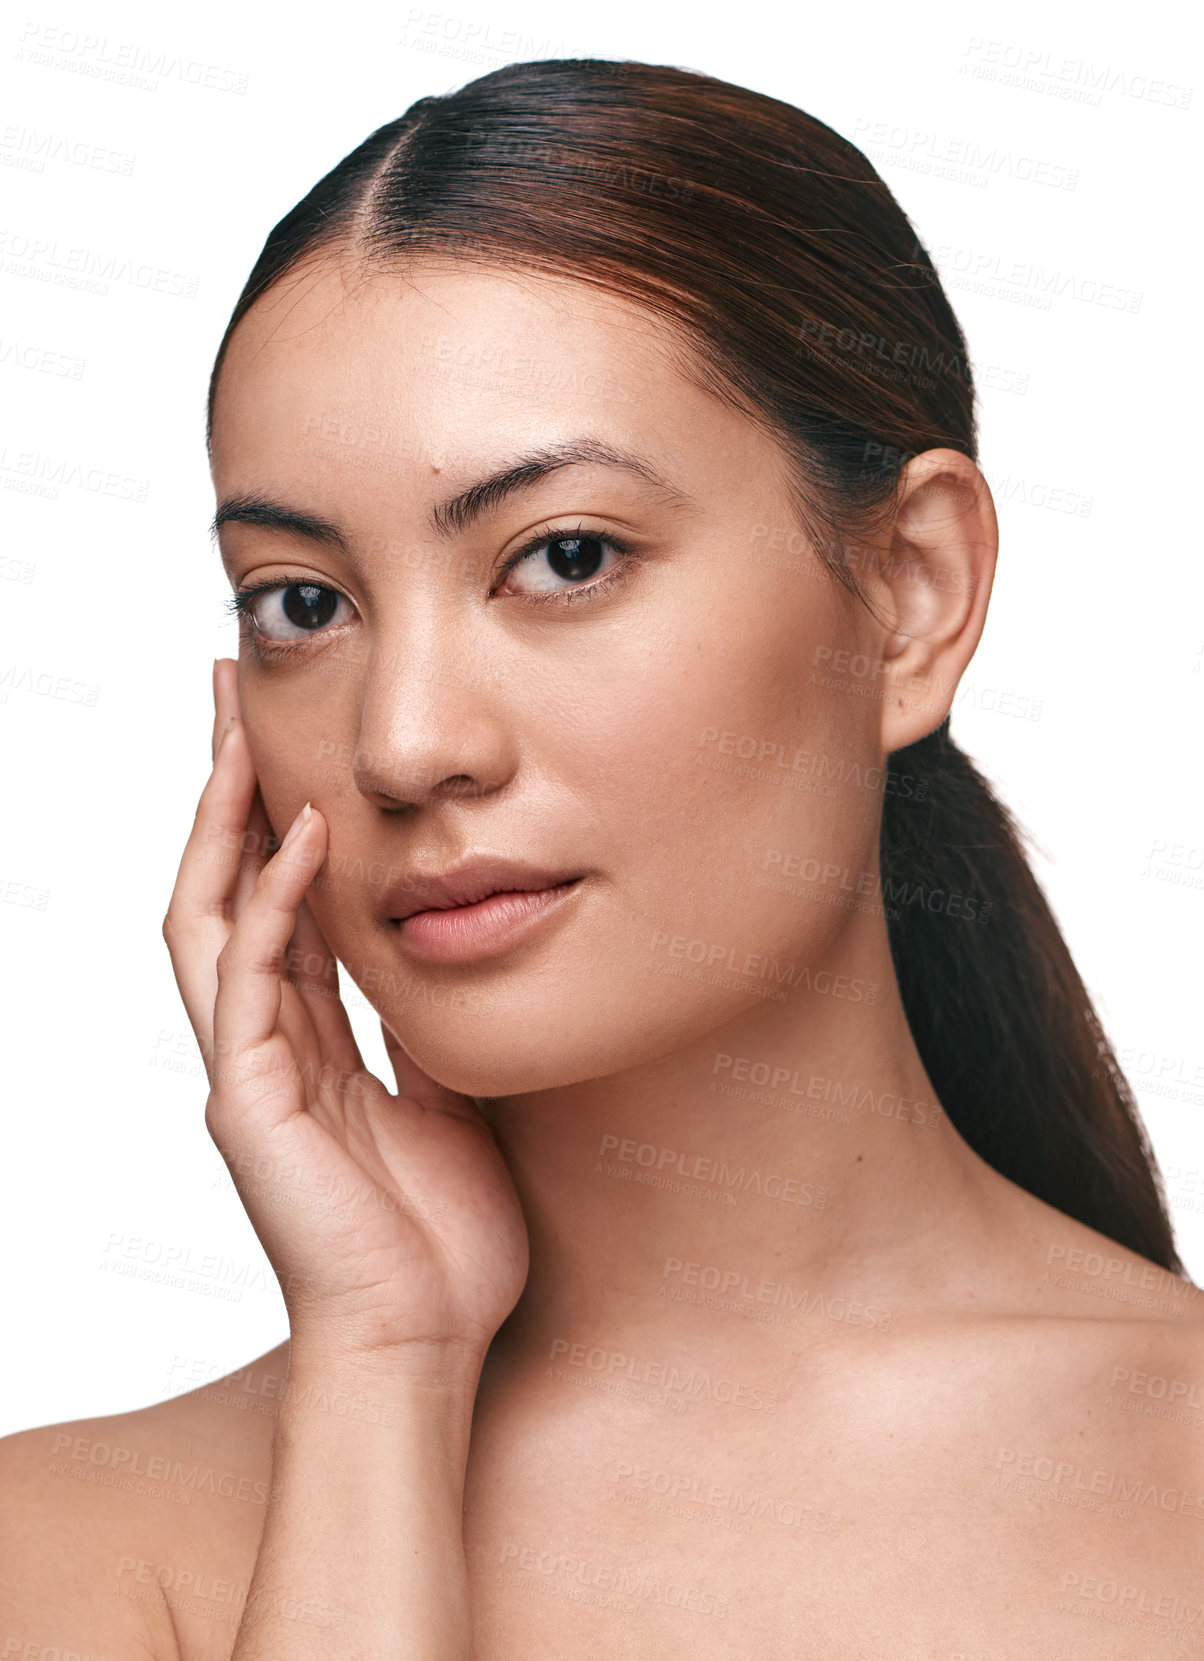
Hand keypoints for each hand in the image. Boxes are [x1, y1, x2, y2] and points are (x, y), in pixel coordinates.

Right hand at [160, 658, 528, 1370]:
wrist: (425, 1342)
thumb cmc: (443, 1238)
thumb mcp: (449, 1096)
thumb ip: (427, 1025)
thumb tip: (451, 953)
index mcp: (307, 1042)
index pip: (275, 903)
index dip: (273, 817)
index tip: (286, 734)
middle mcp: (262, 1045)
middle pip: (223, 887)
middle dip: (225, 790)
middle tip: (230, 693)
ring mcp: (246, 1072)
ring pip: (210, 918)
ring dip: (225, 822)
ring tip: (240, 730)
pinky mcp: (249, 1106)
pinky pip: (248, 983)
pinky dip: (273, 904)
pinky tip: (303, 835)